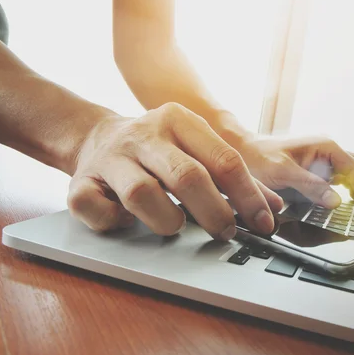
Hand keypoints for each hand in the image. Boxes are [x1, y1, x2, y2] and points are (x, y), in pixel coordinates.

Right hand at [68, 103, 282, 237]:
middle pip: (188, 177)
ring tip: (174, 225)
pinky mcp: (80, 182)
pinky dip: (116, 223)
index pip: (224, 160)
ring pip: (143, 195)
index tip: (263, 224)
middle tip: (226, 233)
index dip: (248, 196)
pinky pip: (97, 210)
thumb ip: (233, 176)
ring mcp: (111, 158)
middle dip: (215, 213)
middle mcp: (145, 135)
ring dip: (167, 221)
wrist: (97, 137)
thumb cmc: (159, 150)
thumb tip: (273, 207)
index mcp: (179, 121)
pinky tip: (127, 221)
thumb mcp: (197, 149)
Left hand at [235, 136, 353, 217]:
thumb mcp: (282, 173)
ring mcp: (326, 160)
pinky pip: (345, 179)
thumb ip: (310, 186)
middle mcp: (330, 151)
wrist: (242, 152)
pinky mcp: (320, 170)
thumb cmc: (258, 158)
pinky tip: (352, 206)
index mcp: (326, 147)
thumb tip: (336, 201)